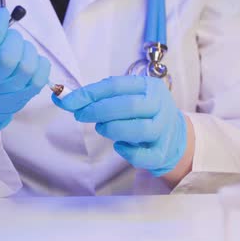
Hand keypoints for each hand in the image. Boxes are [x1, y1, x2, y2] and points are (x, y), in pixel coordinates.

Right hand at [0, 8, 50, 132]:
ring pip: (28, 63)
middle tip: (9, 37)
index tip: (2, 14)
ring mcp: (11, 90)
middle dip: (12, 37)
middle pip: (9, 55)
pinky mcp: (27, 94)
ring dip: (26, 49)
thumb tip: (0, 24)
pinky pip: (41, 73)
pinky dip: (39, 61)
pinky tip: (28, 59)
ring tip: (18, 49)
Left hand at [53, 76, 186, 176]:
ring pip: (139, 129)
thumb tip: (65, 99)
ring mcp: (165, 129)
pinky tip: (119, 146)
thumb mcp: (126, 98)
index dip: (89, 93)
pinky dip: (127, 152)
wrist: (174, 136)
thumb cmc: (142, 114)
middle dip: (99, 111)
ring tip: (102, 129)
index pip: (116, 86)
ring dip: (113, 129)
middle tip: (81, 115)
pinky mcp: (163, 152)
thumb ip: (100, 98)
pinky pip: (143, 155)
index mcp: (149, 86)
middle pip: (129, 106)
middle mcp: (160, 105)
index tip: (68, 101)